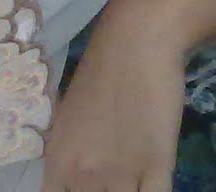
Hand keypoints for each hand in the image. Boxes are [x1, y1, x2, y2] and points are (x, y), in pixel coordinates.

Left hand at [41, 7, 182, 190]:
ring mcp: (121, 174)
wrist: (137, 39)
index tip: (91, 188)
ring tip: (137, 180)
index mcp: (57, 167)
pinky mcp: (158, 164)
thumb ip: (69, 158)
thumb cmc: (101, 70)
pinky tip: (155, 182)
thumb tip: (75, 178)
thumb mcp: (68, 121)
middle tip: (118, 181)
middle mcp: (83, 179)